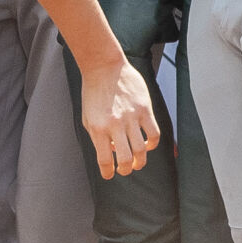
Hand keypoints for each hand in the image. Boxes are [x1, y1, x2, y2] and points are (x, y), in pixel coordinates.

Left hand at [77, 58, 161, 178]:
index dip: (108, 172)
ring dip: (141, 161)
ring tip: (138, 162)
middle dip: (127, 170)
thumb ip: (97, 136)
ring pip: (142, 149)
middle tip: (126, 170)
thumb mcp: (87, 116)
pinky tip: (147, 144)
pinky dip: (153, 144)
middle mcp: (114, 125)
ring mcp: (131, 117)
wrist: (103, 67)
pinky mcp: (144, 109)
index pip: (104, 159)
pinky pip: (154, 134)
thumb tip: (111, 152)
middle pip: (127, 159)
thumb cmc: (93, 92)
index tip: (109, 175)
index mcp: (97, 128)